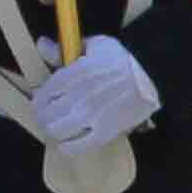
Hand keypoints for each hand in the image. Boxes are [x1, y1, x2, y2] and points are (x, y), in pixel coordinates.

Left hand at [30, 35, 159, 149]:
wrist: (153, 75)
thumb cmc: (122, 59)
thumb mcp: (95, 45)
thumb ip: (64, 49)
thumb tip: (41, 43)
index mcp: (72, 74)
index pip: (41, 96)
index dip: (38, 103)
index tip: (42, 104)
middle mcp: (77, 96)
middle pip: (45, 116)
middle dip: (43, 118)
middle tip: (49, 119)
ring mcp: (90, 116)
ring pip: (56, 131)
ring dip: (53, 132)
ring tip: (58, 130)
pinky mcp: (103, 132)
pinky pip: (76, 148)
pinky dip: (67, 148)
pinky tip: (68, 144)